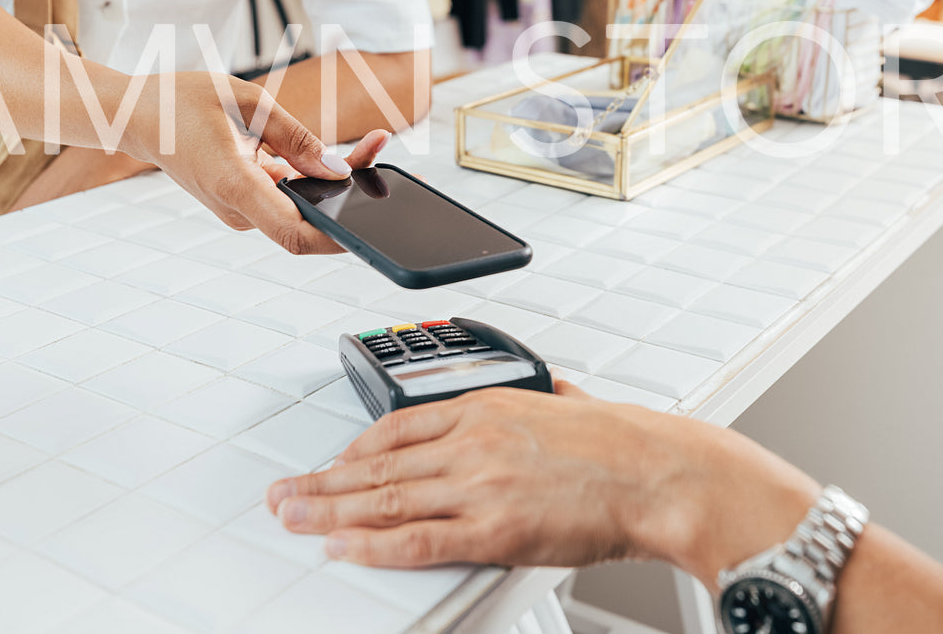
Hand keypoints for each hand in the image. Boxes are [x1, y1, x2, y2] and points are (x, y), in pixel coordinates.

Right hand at [125, 71, 389, 253]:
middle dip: (352, 195)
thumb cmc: (180, 102)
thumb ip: (295, 136)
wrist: (136, 116)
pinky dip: (315, 177)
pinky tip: (345, 153)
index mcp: (234, 184)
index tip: (371, 226)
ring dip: (338, 183)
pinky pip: (288, 195)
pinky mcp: (244, 198)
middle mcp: (238, 207)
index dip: (338, 238)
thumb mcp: (246, 100)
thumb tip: (335, 168)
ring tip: (374, 144)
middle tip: (384, 153)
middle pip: (308, 219)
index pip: (294, 233)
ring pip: (302, 207)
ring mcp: (241, 207)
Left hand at [264, 381, 818, 587]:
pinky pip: (417, 540)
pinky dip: (372, 545)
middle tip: (282, 494)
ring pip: (385, 499)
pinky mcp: (493, 529)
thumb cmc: (626, 444)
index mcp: (489, 405)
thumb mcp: (570, 403)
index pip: (400, 425)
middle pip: (378, 463)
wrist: (660, 473)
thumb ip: (546, 400)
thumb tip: (550, 395)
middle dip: (322, 481)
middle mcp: (474, 441)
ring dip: (329, 511)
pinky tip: (341, 548)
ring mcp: (479, 485)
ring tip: (292, 519)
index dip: (356, 449)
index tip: (333, 463)